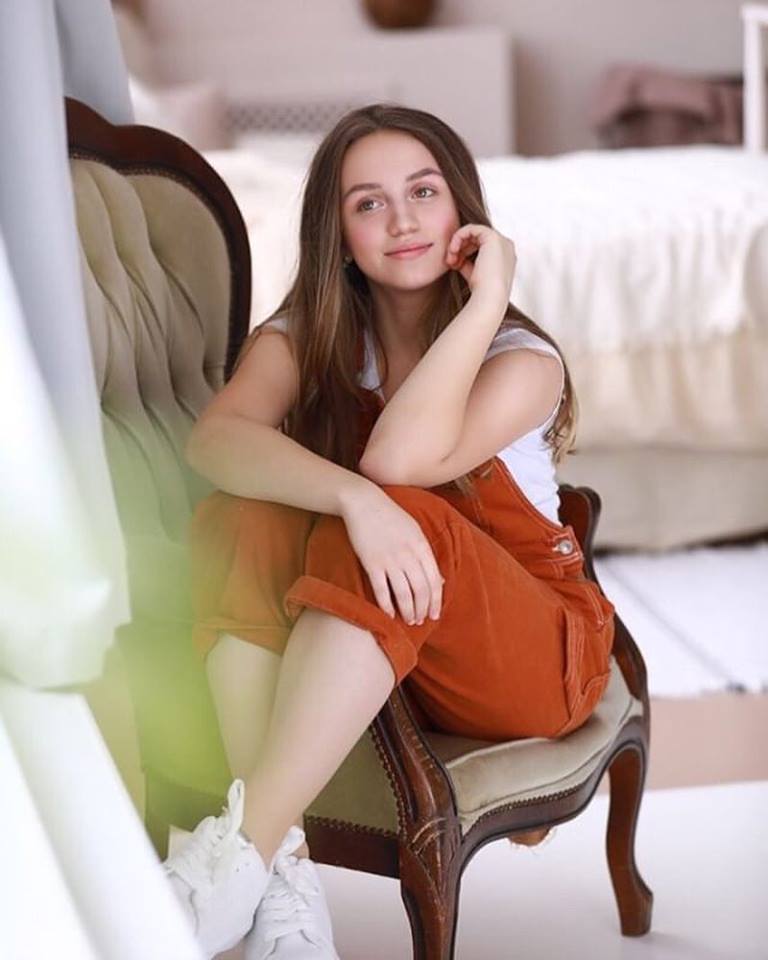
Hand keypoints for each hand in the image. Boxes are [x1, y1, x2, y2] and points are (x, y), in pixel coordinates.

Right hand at [339, 485, 443, 624]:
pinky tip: (389, 614)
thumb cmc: (390, 516)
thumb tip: (439, 580)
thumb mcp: (415, 531)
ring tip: (408, 620)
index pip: (433, 580)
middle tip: (421, 621)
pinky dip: (386, 605)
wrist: (364, 502)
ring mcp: (389, 559)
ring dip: (408, 611)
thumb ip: (426, 555)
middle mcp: (408, 555)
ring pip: (403, 593)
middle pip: (420, 590)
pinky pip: (381, 590)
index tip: (435, 614)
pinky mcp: (371, 563)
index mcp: (421, 546)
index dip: (435, 601)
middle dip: (422, 609)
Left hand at [445, 223, 515, 304]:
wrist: (489, 297)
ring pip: (473, 232)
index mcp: (504, 257)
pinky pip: (471, 228)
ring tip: (450, 257)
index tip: (454, 265)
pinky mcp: (493, 236)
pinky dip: (459, 236)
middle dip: (460, 247)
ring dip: (457, 242)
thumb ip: (467, 264)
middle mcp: (506, 247)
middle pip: (477, 238)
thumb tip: (456, 258)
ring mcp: (501, 240)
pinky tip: (453, 249)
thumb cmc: (482, 292)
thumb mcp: (472, 275)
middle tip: (449, 260)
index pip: (481, 247)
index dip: (465, 253)